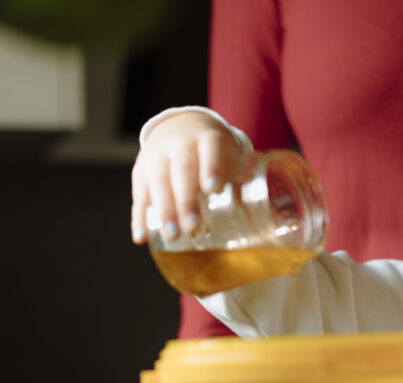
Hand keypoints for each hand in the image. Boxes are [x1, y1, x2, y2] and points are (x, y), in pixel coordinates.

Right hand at [131, 111, 243, 244]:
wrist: (179, 125)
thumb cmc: (213, 151)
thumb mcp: (228, 153)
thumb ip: (240, 177)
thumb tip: (263, 218)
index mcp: (207, 138)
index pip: (209, 149)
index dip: (211, 168)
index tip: (213, 189)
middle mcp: (179, 144)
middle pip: (181, 170)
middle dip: (186, 200)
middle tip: (192, 226)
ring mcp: (157, 156)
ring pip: (157, 183)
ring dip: (164, 211)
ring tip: (173, 237)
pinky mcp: (140, 172)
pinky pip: (139, 195)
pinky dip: (139, 217)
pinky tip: (141, 238)